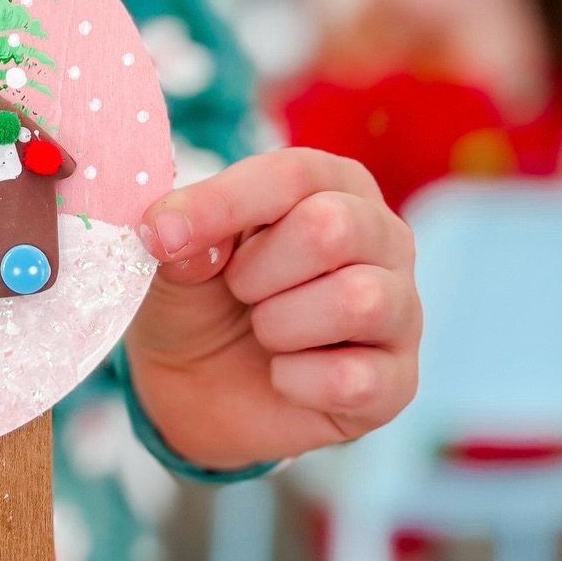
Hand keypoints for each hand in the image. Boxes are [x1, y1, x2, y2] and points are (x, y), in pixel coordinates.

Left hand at [125, 149, 419, 471]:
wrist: (199, 386)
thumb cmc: (201, 299)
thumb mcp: (176, 260)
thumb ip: (182, 237)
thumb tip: (175, 232)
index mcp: (330, 184)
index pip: (293, 174)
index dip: (223, 203)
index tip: (160, 233)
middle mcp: (381, 236)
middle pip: (333, 227)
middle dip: (257, 270)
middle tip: (237, 291)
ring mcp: (401, 309)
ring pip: (358, 300)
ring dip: (279, 325)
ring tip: (263, 332)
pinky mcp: (397, 381)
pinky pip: (352, 379)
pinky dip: (294, 382)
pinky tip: (282, 376)